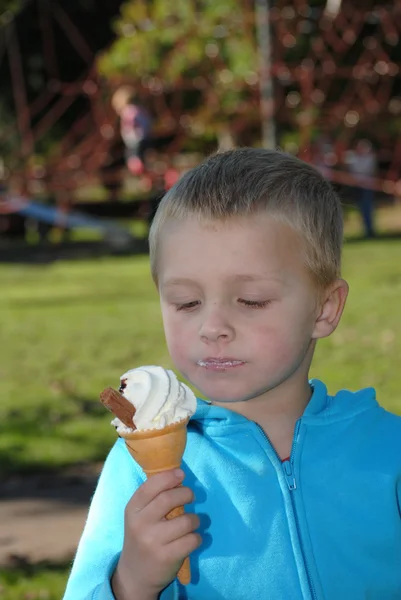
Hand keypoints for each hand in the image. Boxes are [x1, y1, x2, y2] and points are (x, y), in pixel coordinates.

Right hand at [111, 469, 200, 599]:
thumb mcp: (138, 516)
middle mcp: (140, 524)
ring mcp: (153, 542)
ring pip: (186, 520)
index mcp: (132, 510)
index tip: (181, 474)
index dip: (169, 477)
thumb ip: (152, 498)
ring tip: (192, 522)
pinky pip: (193, 539)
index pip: (150, 486)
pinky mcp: (167, 557)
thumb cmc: (141, 537)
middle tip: (190, 496)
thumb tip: (177, 475)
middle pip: (169, 498)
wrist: (135, 575)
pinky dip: (197, 537)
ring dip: (195, 518)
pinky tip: (191, 538)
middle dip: (185, 493)